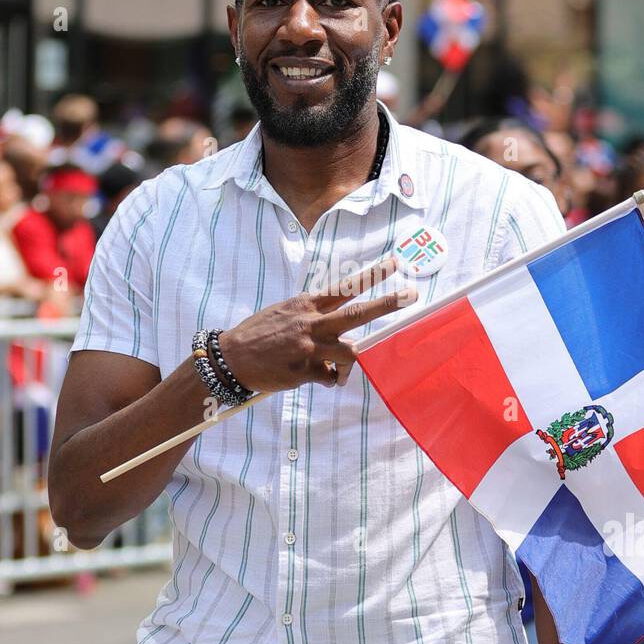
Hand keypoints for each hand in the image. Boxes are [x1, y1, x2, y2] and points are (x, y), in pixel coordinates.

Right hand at [219, 257, 412, 391]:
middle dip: (387, 302)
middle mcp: (311, 323)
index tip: (395, 264)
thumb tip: (333, 317)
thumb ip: (310, 313)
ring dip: (351, 364)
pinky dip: (331, 379)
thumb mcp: (284, 312)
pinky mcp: (305, 370)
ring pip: (351, 352)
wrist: (232, 359)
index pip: (345, 287)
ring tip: (341, 372)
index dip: (372, 275)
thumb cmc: (258, 335)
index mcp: (306, 305)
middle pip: (357, 312)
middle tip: (411, 294)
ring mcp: (310, 347)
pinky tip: (316, 378)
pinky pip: (332, 377)